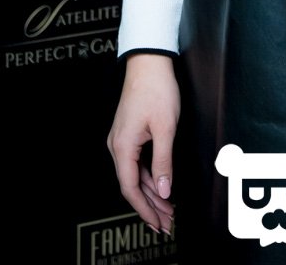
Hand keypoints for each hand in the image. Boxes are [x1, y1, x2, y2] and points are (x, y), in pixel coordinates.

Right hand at [107, 52, 179, 234]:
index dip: (145, 209)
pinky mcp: (129, 133)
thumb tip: (164, 190)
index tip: (158, 223)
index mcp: (122, 147)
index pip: (130, 189)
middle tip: (167, 223)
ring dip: (152, 193)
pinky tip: (161, 186)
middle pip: (133, 185)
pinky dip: (150, 177)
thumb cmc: (156, 89)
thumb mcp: (165, 128)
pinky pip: (137, 162)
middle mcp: (117, 146)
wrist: (149, 62)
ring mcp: (122, 140)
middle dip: (151, 206)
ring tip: (168, 210)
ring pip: (135, 175)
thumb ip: (164, 161)